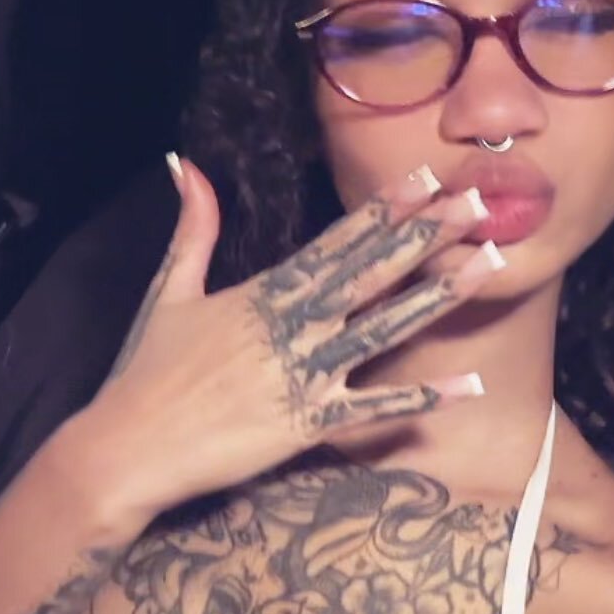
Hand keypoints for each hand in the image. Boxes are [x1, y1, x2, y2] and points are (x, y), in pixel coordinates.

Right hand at [71, 154, 503, 524]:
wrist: (127, 447)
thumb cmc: (145, 372)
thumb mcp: (169, 291)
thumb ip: (192, 229)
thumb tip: (186, 166)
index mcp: (265, 292)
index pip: (337, 241)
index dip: (384, 209)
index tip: (427, 179)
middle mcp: (292, 326)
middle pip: (372, 272)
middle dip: (427, 235)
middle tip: (479, 205)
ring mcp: (304, 374)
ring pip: (384, 328)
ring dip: (438, 295)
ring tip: (486, 266)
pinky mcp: (308, 424)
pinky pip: (375, 408)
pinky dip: (423, 398)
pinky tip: (469, 385)